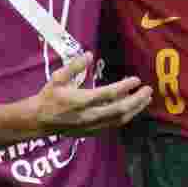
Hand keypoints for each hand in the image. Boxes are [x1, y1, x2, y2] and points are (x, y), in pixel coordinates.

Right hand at [32, 52, 152, 136]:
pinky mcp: (93, 131)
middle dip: (137, 100)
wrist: (39, 121)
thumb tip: (89, 54)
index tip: (136, 79)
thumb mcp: (58, 78)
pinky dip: (126, 116)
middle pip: (119, 109)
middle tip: (149, 90)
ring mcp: (92, 125)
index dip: (124, 87)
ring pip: (119, 119)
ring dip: (135, 109)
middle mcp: (89, 115)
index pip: (108, 94)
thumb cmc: (49, 97)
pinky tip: (133, 108)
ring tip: (146, 99)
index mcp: (81, 101)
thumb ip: (74, 66)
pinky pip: (114, 124)